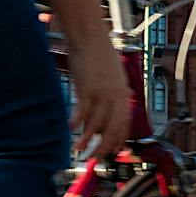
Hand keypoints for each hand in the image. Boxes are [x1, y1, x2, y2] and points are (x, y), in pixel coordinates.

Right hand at [67, 31, 129, 161]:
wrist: (90, 37)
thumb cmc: (100, 53)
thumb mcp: (116, 72)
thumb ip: (119, 87)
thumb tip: (125, 96)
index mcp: (123, 93)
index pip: (124, 122)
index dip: (119, 139)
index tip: (114, 151)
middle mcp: (116, 95)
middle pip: (112, 128)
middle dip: (104, 146)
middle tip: (96, 159)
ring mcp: (102, 92)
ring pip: (96, 123)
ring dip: (87, 139)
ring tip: (78, 151)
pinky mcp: (88, 88)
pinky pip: (82, 110)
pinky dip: (76, 122)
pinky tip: (70, 130)